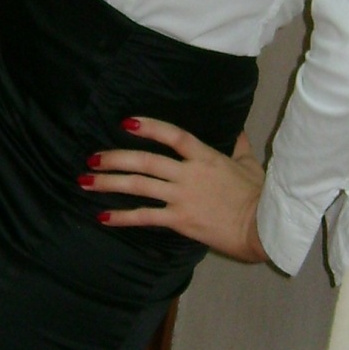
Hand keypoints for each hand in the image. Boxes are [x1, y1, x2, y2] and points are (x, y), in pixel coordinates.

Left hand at [80, 118, 268, 262]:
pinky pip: (145, 217)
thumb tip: (238, 128)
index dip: (149, 126)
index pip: (174, 135)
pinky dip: (122, 217)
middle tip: (92, 158)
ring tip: (86, 181)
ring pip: (139, 186)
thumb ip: (239, 144)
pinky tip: (103, 217)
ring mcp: (182, 197)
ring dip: (109, 183)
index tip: (126, 123)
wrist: (262, 226)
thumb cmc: (258, 194)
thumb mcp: (249, 163)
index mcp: (205, 157)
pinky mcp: (179, 220)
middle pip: (145, 161)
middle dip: (115, 158)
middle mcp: (189, 174)